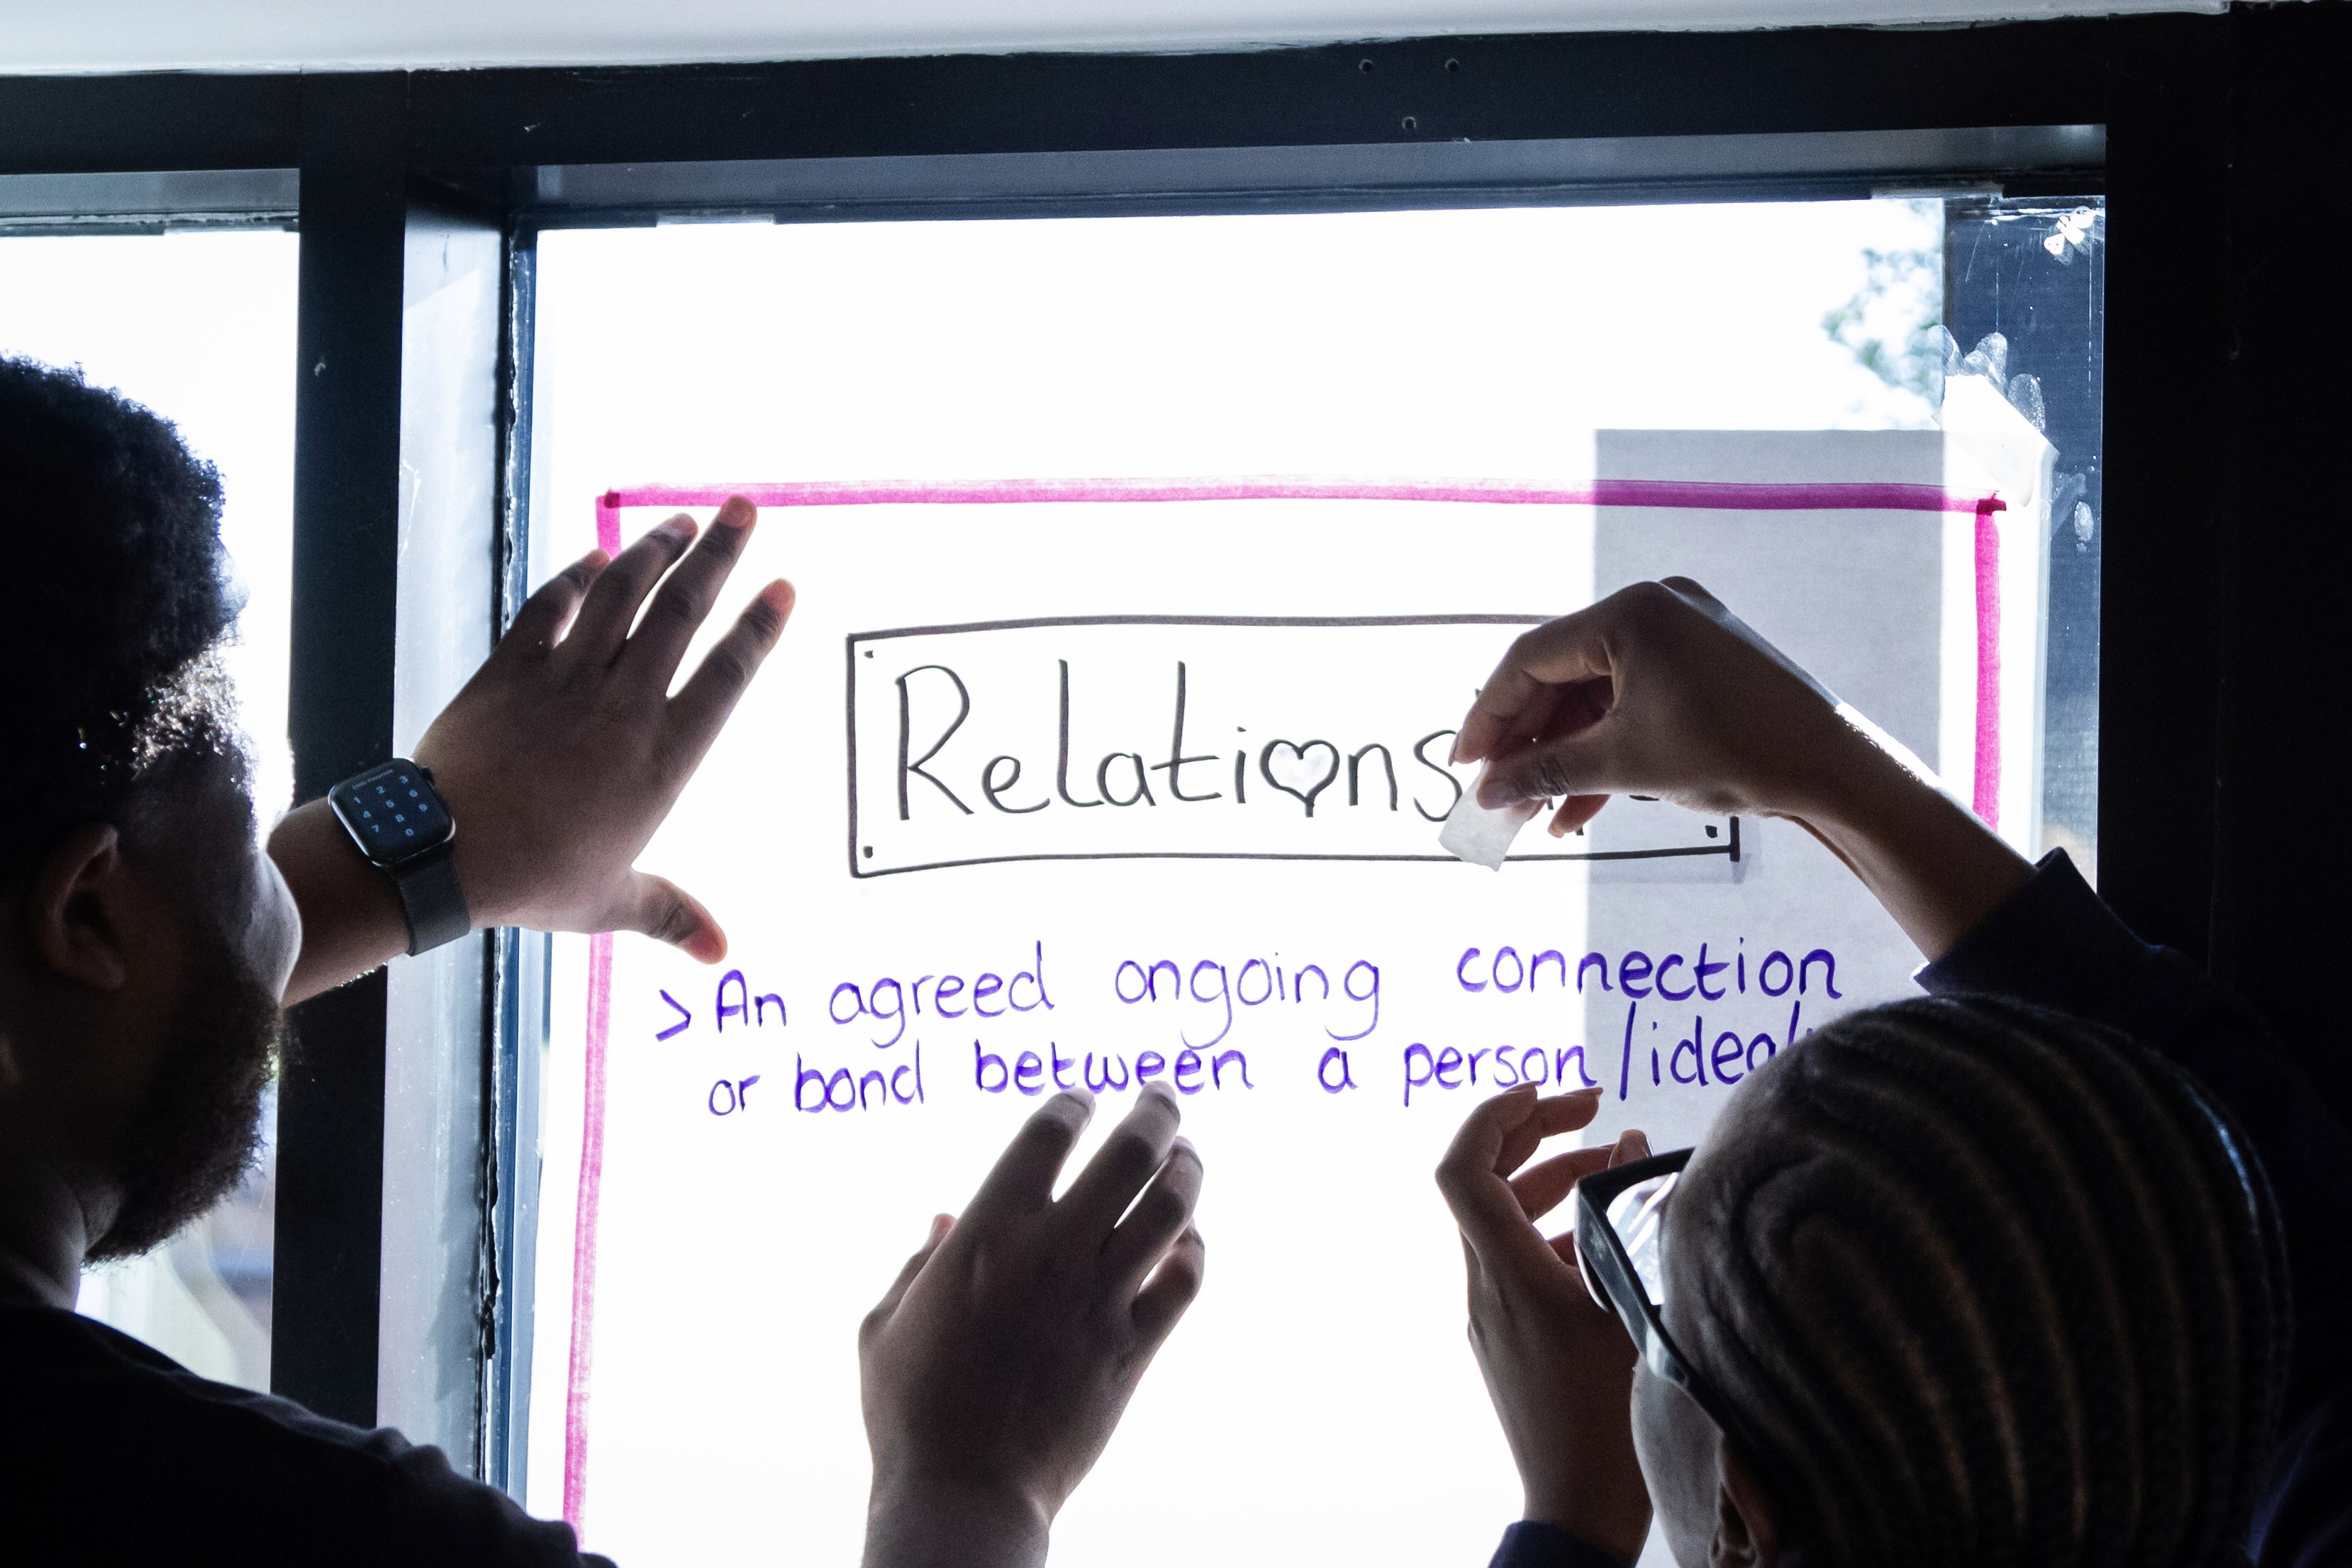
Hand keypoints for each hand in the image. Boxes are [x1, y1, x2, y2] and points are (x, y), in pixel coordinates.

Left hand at [411, 495, 790, 956]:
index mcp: (663, 757)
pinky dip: (574, 576)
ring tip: (681, 521)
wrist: (442, 854)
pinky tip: (595, 556)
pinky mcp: (511, 669)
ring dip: (654, 550)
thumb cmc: (534, 881)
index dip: (759, 626)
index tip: (784, 586)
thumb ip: (672, 915)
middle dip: (718, 554)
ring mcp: (566, 680)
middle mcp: (624, 704)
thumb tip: (724, 957)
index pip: (727, 675)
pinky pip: (549, 607)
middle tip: (743, 511)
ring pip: (622, 594)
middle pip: (683, 612)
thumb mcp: (611, 903)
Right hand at [859, 1084, 1206, 1567]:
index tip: (1082, 1099)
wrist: (966, 1492)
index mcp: (987, 1235)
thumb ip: (917, 1263)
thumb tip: (944, 1218)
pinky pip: (1187, 1279)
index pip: (1048, 1134)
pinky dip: (1193, 1248)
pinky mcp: (1135, 1347)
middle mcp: (1052, 1254)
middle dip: (1156, 1111)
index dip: (1072, 1104)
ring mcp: (1100, 1299)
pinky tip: (1185, 1240)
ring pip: (1171, 1206)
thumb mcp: (886, 1326)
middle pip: (1130, 1152)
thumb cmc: (910, 1412)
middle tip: (1162, 1096)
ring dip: (1186, 1169)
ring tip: (1186, 1155)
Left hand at [1437, 1084, 1653, 1563]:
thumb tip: (1631, 1143)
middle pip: (1482, 1180)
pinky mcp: (1504, 1336)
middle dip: (1533, 1130)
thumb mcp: (1638, 1308)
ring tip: (1614, 1161)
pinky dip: (1555, 1226)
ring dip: (1550, 1177)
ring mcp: (1489, 1314)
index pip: (1462, 1168)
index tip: (1551, 1091)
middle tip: (1594, 1105)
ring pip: (1502, 1219)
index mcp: (1508, 1276)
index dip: (1495, 1115)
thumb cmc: (1614, 1421)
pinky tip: (1608, 1230)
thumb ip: (1634, 1219)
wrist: (1578, 1512)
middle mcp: (1484, 1288)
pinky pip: (1516, 1257)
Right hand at [1453, 578, 1863, 834]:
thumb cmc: (1732, 755)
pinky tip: (1577, 810)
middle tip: (1495, 795)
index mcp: (1631, 614)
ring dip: (1563, 756)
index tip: (1464, 764)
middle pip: (1560, 677)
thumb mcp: (1625, 764)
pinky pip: (1632, 704)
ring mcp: (1680, 637)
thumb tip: (1487, 792)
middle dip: (1526, 742)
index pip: (1531, 658)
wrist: (1833, 771)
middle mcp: (1653, 611)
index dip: (1489, 714)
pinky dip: (1605, 751)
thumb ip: (1545, 771)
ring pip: (1594, 698)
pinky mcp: (1699, 669)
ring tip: (1532, 812)